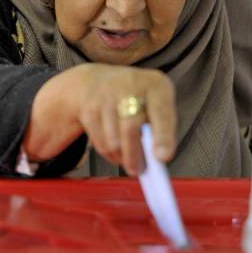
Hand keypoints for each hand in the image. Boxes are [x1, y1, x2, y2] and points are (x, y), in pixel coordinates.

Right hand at [27, 63, 176, 175]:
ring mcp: (106, 95)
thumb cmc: (138, 99)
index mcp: (155, 85)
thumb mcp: (156, 103)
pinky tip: (115, 148)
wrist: (98, 81)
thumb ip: (161, 128)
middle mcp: (129, 84)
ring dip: (121, 156)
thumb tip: (158, 159)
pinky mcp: (88, 108)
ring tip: (127, 155)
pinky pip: (100, 143)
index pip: (161, 112)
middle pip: (130, 128)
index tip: (162, 158)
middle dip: (134, 155)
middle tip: (138, 171)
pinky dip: (109, 153)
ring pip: (113, 141)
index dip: (163, 136)